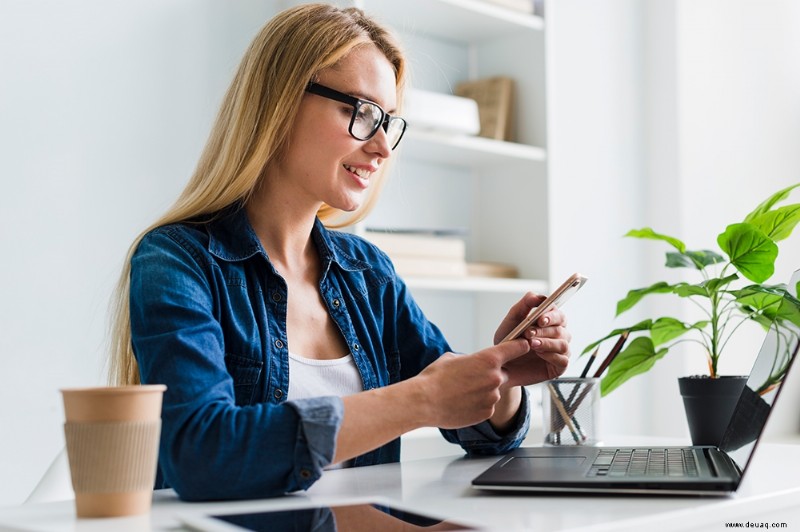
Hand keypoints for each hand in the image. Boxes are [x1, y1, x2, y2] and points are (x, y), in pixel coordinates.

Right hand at [413, 340, 530, 428]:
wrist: (424, 402)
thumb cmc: (434, 378)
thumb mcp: (452, 358)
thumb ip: (470, 360)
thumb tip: (473, 364)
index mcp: (488, 359)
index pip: (514, 349)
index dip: (520, 346)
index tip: (524, 345)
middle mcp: (495, 378)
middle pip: (503, 374)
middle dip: (492, 375)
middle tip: (473, 378)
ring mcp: (492, 397)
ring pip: (493, 392)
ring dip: (482, 391)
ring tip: (460, 392)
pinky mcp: (486, 413)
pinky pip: (487, 406)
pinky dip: (477, 405)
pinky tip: (461, 403)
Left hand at [493, 292, 571, 386]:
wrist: (503, 364)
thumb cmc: (509, 340)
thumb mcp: (511, 321)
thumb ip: (523, 306)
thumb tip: (536, 296)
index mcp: (550, 321)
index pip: (557, 313)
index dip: (551, 315)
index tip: (539, 319)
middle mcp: (558, 334)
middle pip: (562, 328)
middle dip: (545, 330)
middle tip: (529, 333)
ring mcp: (560, 350)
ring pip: (563, 344)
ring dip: (547, 343)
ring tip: (531, 344)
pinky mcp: (560, 366)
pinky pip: (563, 360)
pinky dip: (551, 356)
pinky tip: (539, 354)